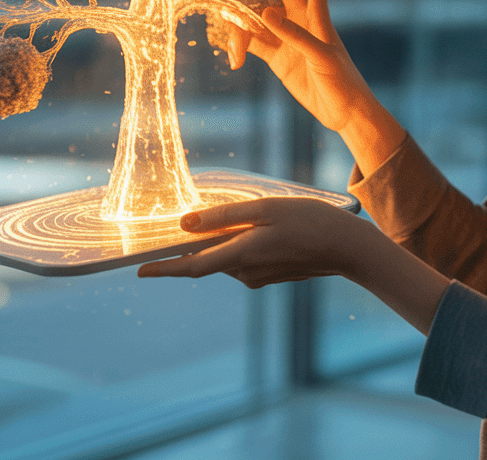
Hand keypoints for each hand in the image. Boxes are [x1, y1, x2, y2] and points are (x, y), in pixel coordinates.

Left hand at [136, 197, 356, 284]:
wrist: (347, 247)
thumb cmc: (309, 221)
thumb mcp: (266, 209)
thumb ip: (224, 218)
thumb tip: (186, 224)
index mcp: (242, 256)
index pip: (192, 268)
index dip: (163, 270)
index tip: (139, 270)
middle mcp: (246, 273)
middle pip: (209, 259)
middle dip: (194, 247)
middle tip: (180, 227)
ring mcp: (259, 277)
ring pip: (228, 258)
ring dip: (222, 243)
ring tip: (233, 218)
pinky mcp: (271, 276)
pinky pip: (245, 260)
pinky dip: (240, 246)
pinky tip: (258, 228)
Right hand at [227, 0, 381, 132]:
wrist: (345, 111)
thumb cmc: (342, 79)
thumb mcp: (322, 55)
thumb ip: (297, 34)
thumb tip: (267, 11)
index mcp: (308, 11)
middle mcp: (294, 19)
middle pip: (257, 4)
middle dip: (239, 12)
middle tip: (231, 29)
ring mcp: (283, 37)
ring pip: (250, 26)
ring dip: (238, 36)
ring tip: (236, 58)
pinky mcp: (277, 57)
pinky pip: (251, 44)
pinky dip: (239, 49)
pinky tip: (235, 61)